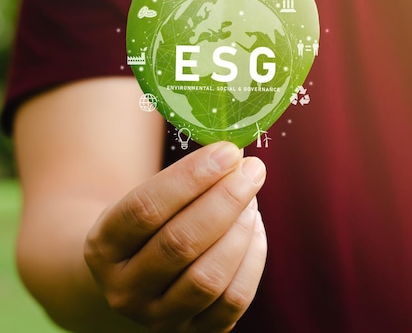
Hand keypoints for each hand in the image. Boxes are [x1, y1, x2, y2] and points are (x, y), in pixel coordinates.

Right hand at [84, 141, 266, 331]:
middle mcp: (124, 290)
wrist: (132, 276)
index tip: (227, 152)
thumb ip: (183, 181)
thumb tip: (235, 157)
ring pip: (208, 277)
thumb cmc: (147, 226)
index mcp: (102, 248)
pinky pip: (234, 300)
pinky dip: (253, 259)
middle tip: (252, 170)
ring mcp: (158, 318)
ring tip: (252, 199)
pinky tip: (254, 228)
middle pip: (180, 244)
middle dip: (225, 201)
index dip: (190, 178)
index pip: (145, 209)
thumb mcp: (144, 200)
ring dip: (239, 230)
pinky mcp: (195, 332)